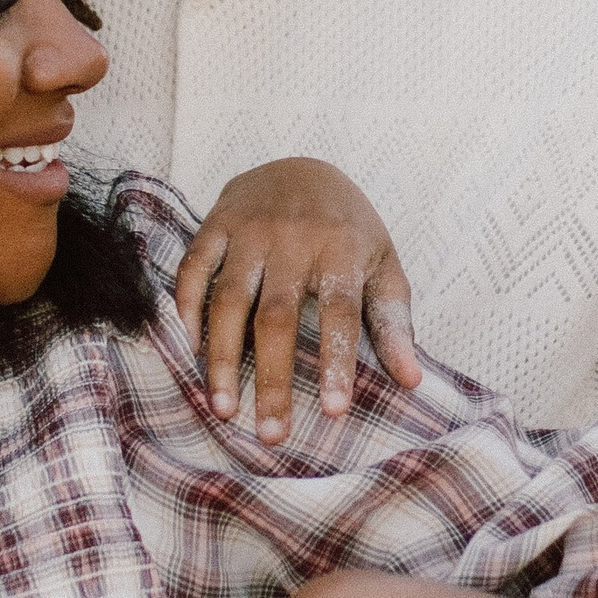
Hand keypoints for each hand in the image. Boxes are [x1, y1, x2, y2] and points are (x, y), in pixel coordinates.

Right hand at [174, 160, 418, 445]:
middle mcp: (292, 238)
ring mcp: (248, 230)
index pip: (339, 313)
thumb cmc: (348, 229)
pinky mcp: (215, 225)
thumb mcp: (382, 264)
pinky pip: (193, 271)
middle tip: (270, 434)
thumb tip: (410, 381)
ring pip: (229, 299)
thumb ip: (393, 321)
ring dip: (222, 358)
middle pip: (276, 317)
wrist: (300, 163)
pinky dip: (187, 312)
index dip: (336, 362)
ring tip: (224, 409)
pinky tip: (191, 354)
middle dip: (272, 378)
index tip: (334, 412)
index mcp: (341, 249)